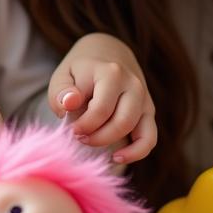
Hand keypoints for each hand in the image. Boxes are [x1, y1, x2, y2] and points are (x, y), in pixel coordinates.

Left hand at [49, 34, 156, 164]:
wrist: (107, 54)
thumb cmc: (80, 71)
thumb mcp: (63, 75)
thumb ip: (61, 91)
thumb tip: (70, 103)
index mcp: (111, 72)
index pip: (100, 109)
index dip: (83, 126)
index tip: (70, 129)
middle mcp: (133, 85)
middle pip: (122, 122)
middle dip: (98, 137)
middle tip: (79, 137)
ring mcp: (144, 98)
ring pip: (138, 132)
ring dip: (112, 143)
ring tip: (91, 142)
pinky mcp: (149, 111)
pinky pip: (150, 138)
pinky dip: (137, 152)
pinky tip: (117, 157)